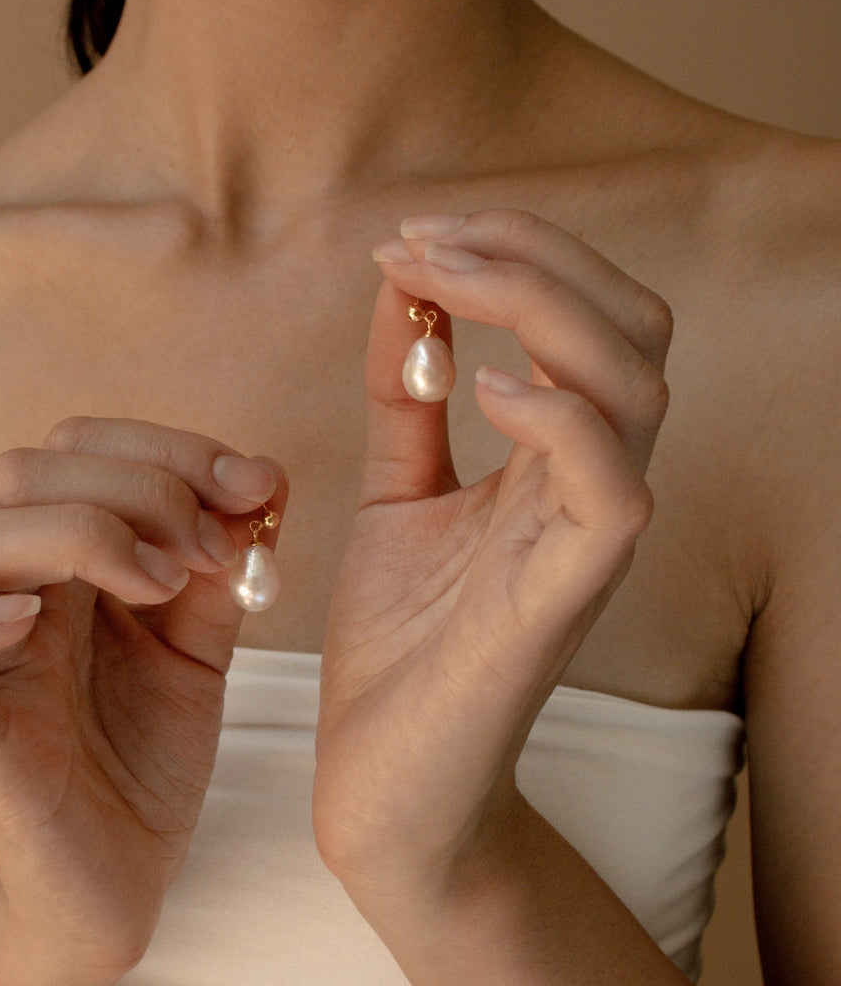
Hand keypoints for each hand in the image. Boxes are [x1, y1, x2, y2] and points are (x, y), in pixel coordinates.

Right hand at [0, 418, 285, 984]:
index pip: (83, 447)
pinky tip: (37, 620)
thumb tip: (266, 477)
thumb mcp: (206, 642)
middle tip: (210, 548)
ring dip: (75, 535)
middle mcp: (16, 590)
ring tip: (158, 587)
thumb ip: (225, 567)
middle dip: (137, 486)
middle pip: (21, 471)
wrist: (127, 867)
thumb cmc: (154, 747)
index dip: (171, 447)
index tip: (257, 486)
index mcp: (70, 560)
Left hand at [315, 211, 670, 903]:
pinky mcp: (564, 600)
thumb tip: (404, 284)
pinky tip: (476, 387)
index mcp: (554, 460)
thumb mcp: (394, 490)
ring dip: (535, 305)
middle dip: (531, 253)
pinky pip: (612, 489)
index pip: (589, 317)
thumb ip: (405, 393)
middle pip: (632, 327)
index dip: (515, 252)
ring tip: (438, 282)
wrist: (387, 779)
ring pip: (632, 386)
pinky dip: (556, 416)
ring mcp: (585, 543)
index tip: (412, 239)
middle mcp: (587, 490)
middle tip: (423, 239)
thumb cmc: (400, 644)